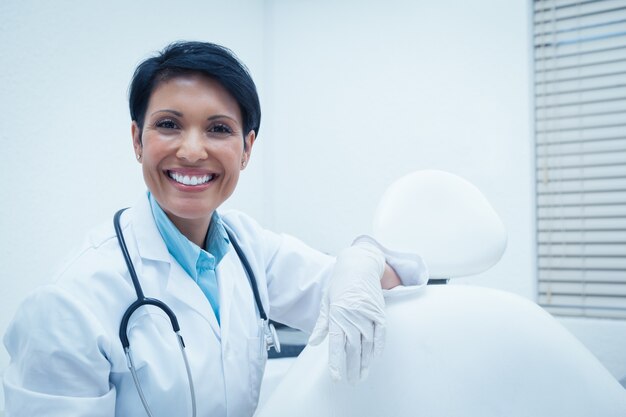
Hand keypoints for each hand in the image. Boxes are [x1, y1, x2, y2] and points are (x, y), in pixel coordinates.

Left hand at [308, 242, 385, 382]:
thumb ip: (322, 325)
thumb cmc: (339, 283)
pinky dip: (378, 348)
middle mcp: (353, 316)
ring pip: (368, 344)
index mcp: (337, 314)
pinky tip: (374, 359)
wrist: (359, 265)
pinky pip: (381, 334)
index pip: (336, 344)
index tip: (336, 377)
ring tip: (362, 376)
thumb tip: (313, 343)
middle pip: (353, 347)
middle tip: (352, 382)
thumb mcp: (326, 302)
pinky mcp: (380, 312)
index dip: (336, 362)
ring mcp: (368, 314)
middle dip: (352, 367)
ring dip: (365, 361)